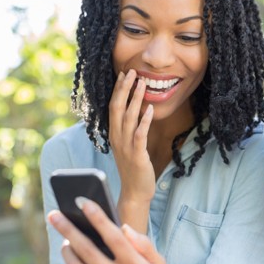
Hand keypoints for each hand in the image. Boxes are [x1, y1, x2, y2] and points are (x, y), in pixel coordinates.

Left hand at [48, 198, 169, 263]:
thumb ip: (144, 245)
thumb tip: (123, 228)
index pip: (115, 238)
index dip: (98, 219)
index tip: (84, 203)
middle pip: (88, 250)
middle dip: (68, 229)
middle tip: (55, 215)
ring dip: (67, 249)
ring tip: (65, 239)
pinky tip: (74, 260)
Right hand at [109, 69, 154, 228]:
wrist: (135, 193)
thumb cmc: (134, 169)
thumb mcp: (128, 146)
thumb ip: (129, 130)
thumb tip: (135, 112)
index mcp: (114, 134)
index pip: (113, 107)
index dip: (118, 90)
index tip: (123, 73)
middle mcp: (117, 138)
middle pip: (117, 107)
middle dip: (124, 88)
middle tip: (131, 71)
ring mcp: (126, 146)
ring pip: (128, 117)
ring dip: (135, 99)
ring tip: (142, 82)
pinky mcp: (137, 155)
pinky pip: (139, 134)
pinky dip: (144, 120)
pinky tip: (150, 108)